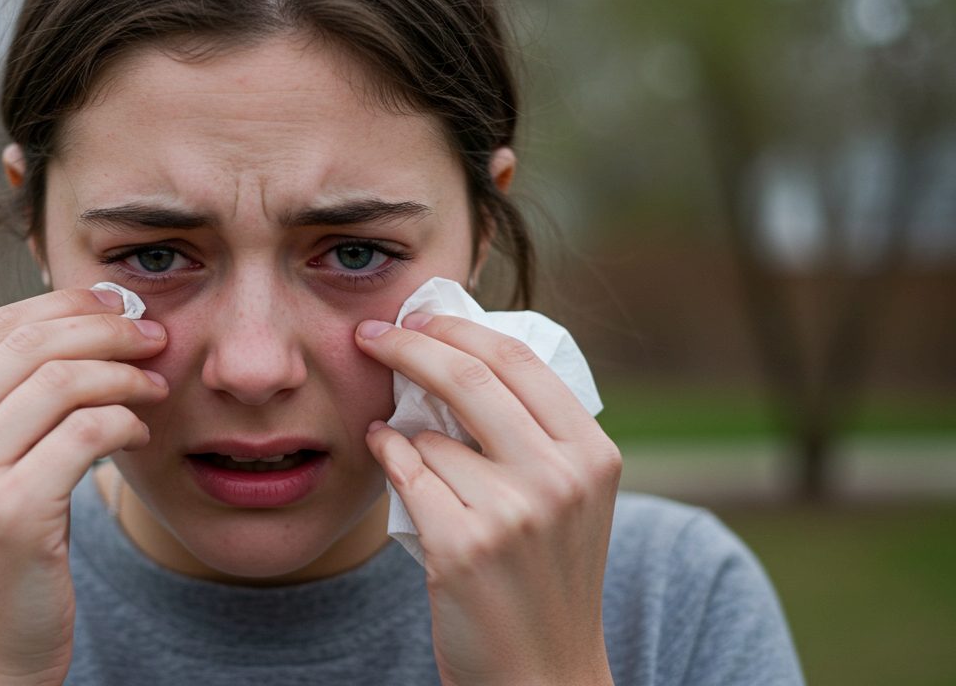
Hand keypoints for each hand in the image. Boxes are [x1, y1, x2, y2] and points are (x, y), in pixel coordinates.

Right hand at [0, 289, 168, 685]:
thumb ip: (3, 407)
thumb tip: (80, 327)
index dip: (66, 304)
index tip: (118, 306)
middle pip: (32, 342)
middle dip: (106, 329)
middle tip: (154, 338)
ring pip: (63, 381)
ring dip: (124, 374)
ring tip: (155, 387)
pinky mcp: (10, 513)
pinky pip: (87, 433)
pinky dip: (126, 421)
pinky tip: (140, 431)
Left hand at [356, 312, 620, 685]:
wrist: (542, 674)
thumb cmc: (542, 577)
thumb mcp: (567, 498)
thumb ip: (530, 432)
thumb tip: (453, 352)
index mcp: (593, 454)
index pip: (519, 357)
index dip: (458, 327)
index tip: (417, 317)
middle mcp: (561, 477)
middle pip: (469, 374)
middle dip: (409, 343)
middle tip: (373, 336)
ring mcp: (514, 512)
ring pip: (431, 433)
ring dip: (403, 429)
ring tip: (405, 447)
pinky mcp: (463, 545)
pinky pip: (406, 470)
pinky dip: (386, 453)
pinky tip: (384, 453)